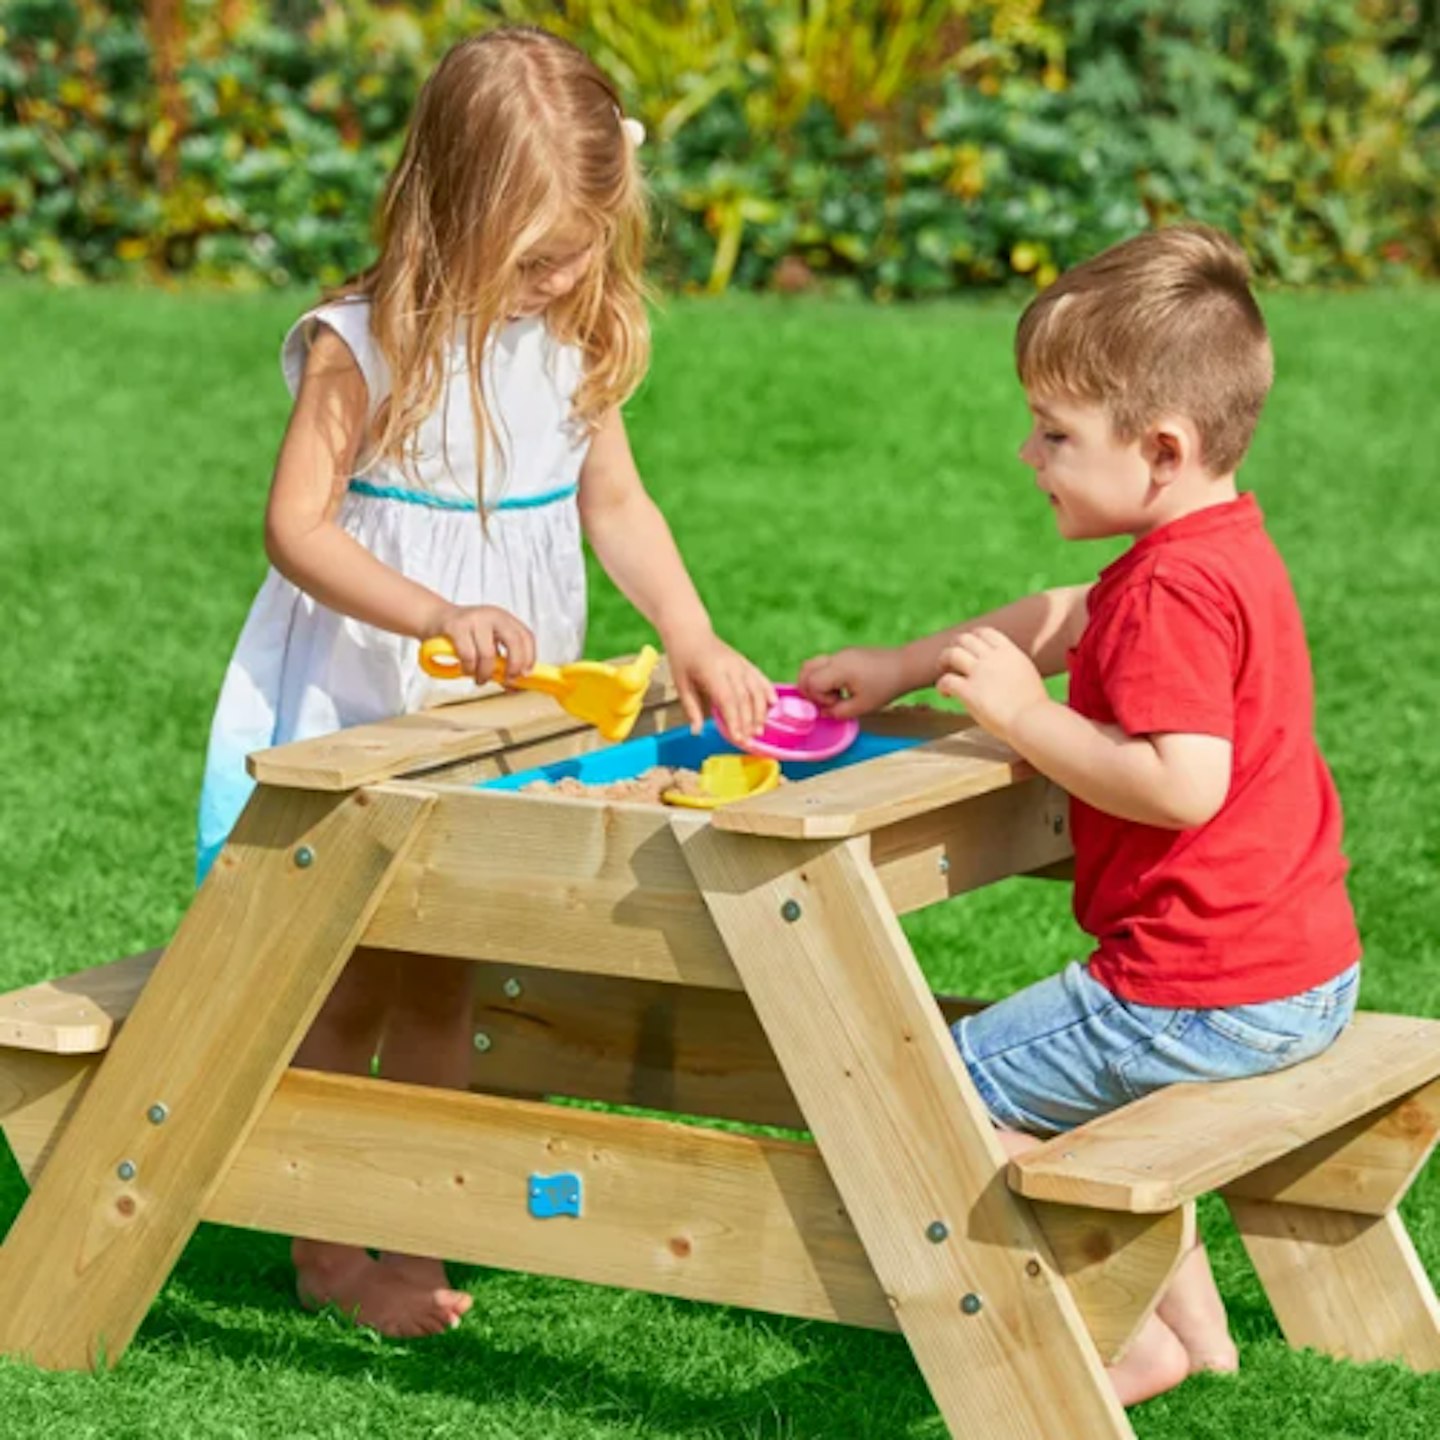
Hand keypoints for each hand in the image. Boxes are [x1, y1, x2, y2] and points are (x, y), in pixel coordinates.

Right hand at [427, 603, 535, 683]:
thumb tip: (514, 686)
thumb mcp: (488, 643)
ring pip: (488, 654)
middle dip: (513, 665)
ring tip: (480, 678)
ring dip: (485, 673)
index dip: (530, 657)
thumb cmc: (464, 635)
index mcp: (504, 619)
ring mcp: (474, 619)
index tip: (525, 674)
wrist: (434, 618)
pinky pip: (468, 656)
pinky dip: (469, 669)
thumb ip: (501, 662)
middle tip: (507, 679)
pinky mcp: (456, 626)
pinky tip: (467, 670)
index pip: (526, 636)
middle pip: (514, 641)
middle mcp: (492, 616)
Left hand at [666, 626, 775, 740]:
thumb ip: (691, 708)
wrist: (690, 632)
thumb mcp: (681, 684)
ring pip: (756, 689)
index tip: (738, 738)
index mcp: (711, 672)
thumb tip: (697, 732)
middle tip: (749, 741)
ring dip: (760, 711)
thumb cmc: (683, 659)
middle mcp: (730, 667)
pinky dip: (768, 691)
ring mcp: (740, 664)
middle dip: (748, 721)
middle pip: (744, 698)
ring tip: (759, 730)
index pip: (727, 700)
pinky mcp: (745, 662)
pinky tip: (774, 705)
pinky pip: (760, 678)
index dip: (734, 720)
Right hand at [797, 646, 907, 718]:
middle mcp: (836, 657)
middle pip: (805, 669)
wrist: (905, 666)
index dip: (819, 698)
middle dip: (809, 688)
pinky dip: (827, 677)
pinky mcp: (847, 654)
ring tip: (835, 694)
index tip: (836, 703)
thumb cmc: (886, 687)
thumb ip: (839, 712)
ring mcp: (841, 653)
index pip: (811, 682)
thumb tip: (823, 712)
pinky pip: (826, 664)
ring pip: (814, 665)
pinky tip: (844, 688)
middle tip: (826, 700)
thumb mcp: (862, 706)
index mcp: (839, 669)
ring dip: (817, 682)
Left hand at [937, 627, 1048, 741]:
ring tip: (942, 670)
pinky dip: (941, 685)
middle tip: (950, 658)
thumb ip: (1012, 667)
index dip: (973, 637)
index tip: (968, 646)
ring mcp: (980, 672)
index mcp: (1010, 652)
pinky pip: (946, 680)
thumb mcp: (1027, 674)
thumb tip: (1003, 672)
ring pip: (952, 654)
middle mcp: (993, 657)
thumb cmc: (1034, 706)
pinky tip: (945, 693)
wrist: (1032, 720)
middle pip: (965, 639)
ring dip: (943, 659)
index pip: (985, 632)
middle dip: (954, 645)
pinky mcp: (969, 690)